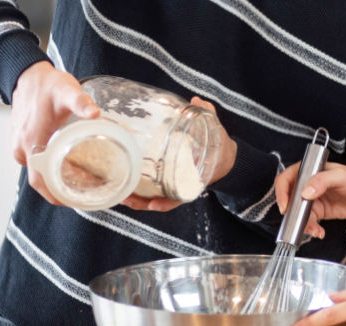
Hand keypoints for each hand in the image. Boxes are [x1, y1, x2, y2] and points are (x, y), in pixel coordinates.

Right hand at [11, 61, 99, 205]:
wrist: (25, 74)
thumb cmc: (47, 84)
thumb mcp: (67, 90)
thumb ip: (81, 102)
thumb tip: (96, 113)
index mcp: (31, 142)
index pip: (40, 181)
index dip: (55, 196)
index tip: (72, 202)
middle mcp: (21, 148)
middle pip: (40, 180)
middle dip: (60, 189)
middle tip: (84, 191)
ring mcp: (17, 145)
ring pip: (37, 170)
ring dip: (54, 178)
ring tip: (79, 180)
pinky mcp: (18, 142)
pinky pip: (33, 161)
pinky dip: (48, 166)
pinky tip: (65, 164)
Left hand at [121, 96, 236, 211]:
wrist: (224, 157)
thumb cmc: (218, 147)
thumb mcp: (215, 131)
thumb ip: (207, 115)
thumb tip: (196, 101)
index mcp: (195, 179)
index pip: (179, 195)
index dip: (166, 202)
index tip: (153, 204)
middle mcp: (183, 185)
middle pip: (160, 200)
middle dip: (142, 202)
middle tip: (126, 198)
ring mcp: (174, 183)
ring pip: (153, 198)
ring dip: (137, 200)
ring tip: (121, 197)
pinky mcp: (168, 178)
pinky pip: (152, 189)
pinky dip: (140, 194)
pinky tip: (126, 192)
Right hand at [274, 162, 345, 239]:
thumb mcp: (341, 176)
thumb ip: (322, 181)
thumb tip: (305, 192)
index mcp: (311, 170)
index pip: (287, 178)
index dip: (282, 192)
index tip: (285, 207)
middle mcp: (309, 184)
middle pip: (290, 199)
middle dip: (292, 213)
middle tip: (299, 222)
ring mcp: (313, 199)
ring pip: (298, 214)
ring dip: (303, 224)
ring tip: (315, 230)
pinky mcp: (320, 212)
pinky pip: (308, 222)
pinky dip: (311, 229)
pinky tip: (320, 232)